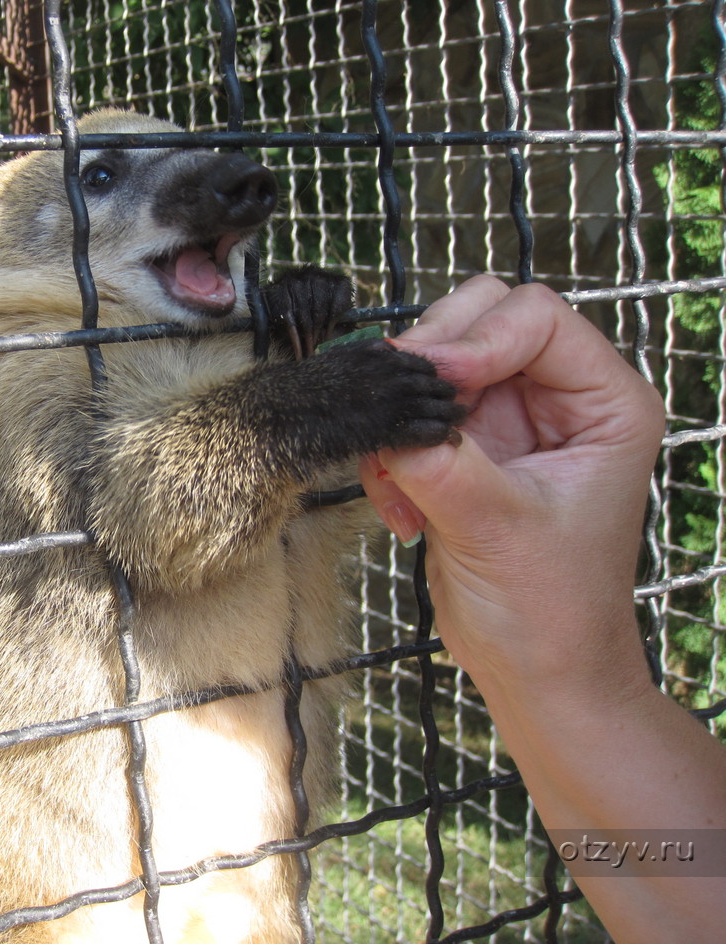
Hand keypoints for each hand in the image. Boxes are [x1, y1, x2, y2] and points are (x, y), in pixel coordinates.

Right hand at [357, 276, 664, 695]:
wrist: (535, 668)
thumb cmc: (549, 609)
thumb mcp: (497, 529)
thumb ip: (440, 462)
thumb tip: (383, 414)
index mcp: (605, 403)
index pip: (536, 318)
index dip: (475, 339)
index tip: (425, 384)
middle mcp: (560, 397)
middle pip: (482, 318)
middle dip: (430, 363)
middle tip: (395, 412)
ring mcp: (510, 417)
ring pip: (437, 360)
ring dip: (402, 412)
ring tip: (397, 482)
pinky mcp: (467, 445)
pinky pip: (411, 410)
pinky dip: (391, 448)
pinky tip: (399, 504)